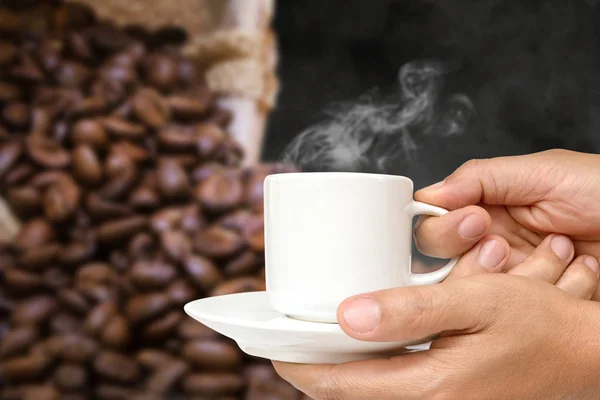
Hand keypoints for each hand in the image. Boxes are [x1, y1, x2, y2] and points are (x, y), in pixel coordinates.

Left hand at [274, 236, 599, 398]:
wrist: (584, 352)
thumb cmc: (539, 326)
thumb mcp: (476, 303)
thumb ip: (411, 311)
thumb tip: (348, 315)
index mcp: (431, 388)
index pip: (341, 384)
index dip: (299, 364)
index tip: (270, 342)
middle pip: (347, 391)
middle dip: (310, 365)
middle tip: (285, 337)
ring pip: (367, 389)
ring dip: (336, 366)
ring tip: (312, 338)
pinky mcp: (447, 397)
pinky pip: (390, 386)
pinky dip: (366, 366)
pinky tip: (362, 341)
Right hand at [413, 150, 599, 294]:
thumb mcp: (543, 172)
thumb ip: (481, 177)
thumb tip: (428, 194)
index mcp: (488, 205)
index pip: (436, 217)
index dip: (442, 222)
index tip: (472, 220)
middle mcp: (490, 240)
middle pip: (439, 255)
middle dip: (459, 247)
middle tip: (494, 238)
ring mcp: (508, 273)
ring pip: (463, 285)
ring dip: (489, 276)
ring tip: (532, 258)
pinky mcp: (526, 302)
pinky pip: (498, 307)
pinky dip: (514, 298)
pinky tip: (546, 283)